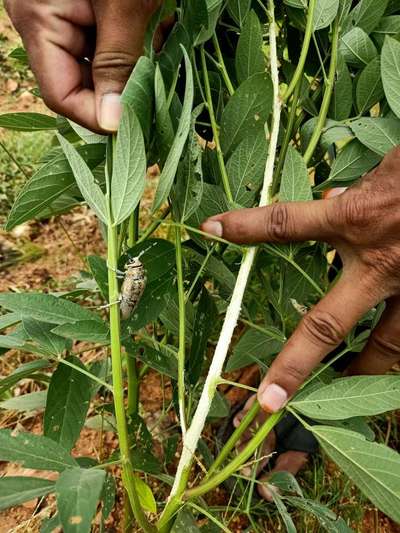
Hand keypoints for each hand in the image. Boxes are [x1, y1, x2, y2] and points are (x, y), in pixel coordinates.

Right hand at [4, 0, 161, 131]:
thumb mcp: (122, 5)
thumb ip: (117, 61)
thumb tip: (113, 123)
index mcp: (39, 21)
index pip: (61, 95)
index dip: (98, 116)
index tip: (136, 121)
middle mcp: (44, 22)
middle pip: (82, 82)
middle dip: (124, 87)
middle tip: (159, 81)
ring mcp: (62, 12)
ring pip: (100, 63)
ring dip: (134, 64)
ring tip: (162, 41)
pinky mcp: (84, 5)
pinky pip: (107, 39)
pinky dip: (135, 42)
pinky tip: (159, 29)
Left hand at [202, 146, 399, 412]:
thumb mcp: (387, 170)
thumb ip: (354, 196)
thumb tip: (330, 207)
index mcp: (358, 220)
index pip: (286, 224)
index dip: (246, 226)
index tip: (212, 229)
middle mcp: (380, 264)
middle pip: (327, 325)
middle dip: (295, 365)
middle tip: (267, 401)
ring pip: (385, 349)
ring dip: (360, 375)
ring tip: (340, 395)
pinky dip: (397, 352)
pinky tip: (387, 366)